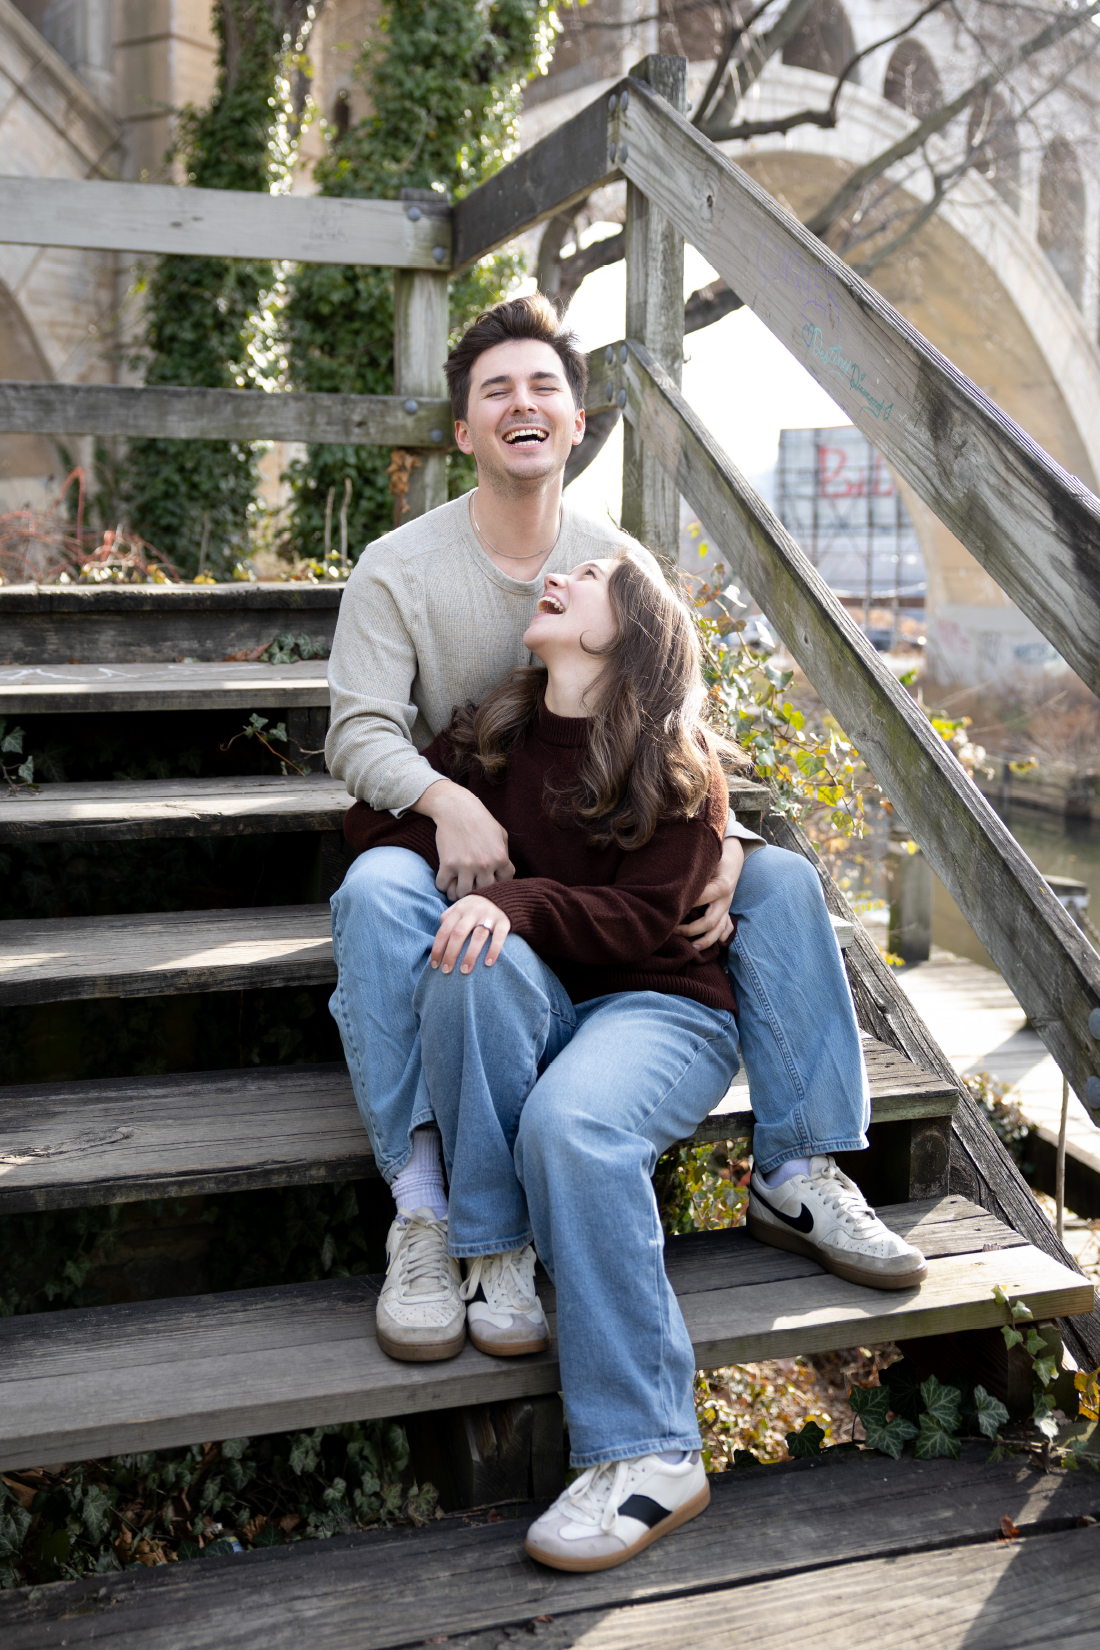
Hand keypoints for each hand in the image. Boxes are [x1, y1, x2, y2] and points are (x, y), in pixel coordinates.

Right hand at [413, 778, 514, 898]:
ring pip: (462, 893)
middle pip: (483, 892)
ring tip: (456, 887)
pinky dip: (442, 886)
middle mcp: (484, 864)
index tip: (489, 879)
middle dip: (478, 890)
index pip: (504, 883)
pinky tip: (445, 880)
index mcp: (500, 857)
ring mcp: (465, 865)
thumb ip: (505, 855)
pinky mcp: (447, 864)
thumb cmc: (480, 820)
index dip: (497, 882)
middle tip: (471, 886)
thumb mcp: (501, 834)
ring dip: (458, 892)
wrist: (456, 807)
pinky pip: (443, 886)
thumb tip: (506, 874)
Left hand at [430, 894, 510, 973]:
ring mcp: (489, 916)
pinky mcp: (504, 921)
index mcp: (459, 909)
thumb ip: (449, 917)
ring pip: (477, 936)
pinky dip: (493, 950)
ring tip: (465, 970)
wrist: (505, 896)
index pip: (444, 930)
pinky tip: (488, 963)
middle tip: (447, 971)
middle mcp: (472, 912)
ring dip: (470, 955)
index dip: (437, 948)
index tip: (434, 964)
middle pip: (458, 934)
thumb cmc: (477, 907)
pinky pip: (498, 937)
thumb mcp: (461, 906)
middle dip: (451, 954)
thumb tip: (438, 936)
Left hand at [677, 836, 743, 949]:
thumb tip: (673, 883)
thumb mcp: (706, 861)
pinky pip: (726, 928)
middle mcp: (726, 900)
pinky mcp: (727, 911)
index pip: (700, 900)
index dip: (683, 906)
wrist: (732, 858)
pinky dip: (720, 937)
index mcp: (722, 886)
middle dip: (690, 929)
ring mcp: (727, 907)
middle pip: (710, 921)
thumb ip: (694, 872)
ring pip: (719, 929)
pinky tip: (712, 945)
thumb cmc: (714, 858)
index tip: (667, 908)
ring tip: (692, 948)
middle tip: (672, 930)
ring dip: (705, 941)